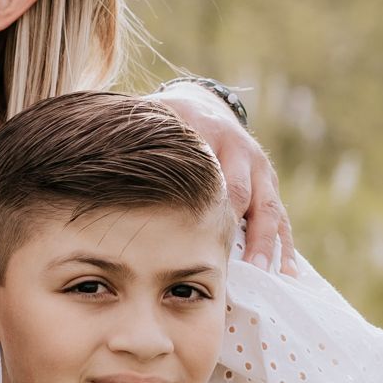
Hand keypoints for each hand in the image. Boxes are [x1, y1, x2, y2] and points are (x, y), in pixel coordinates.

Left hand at [150, 85, 294, 271]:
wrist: (204, 106)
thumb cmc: (170, 125)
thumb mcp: (155, 122)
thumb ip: (136, 141)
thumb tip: (96, 159)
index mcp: (210, 134)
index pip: (213, 175)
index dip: (209, 207)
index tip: (200, 240)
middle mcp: (241, 151)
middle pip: (245, 194)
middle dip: (244, 231)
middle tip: (242, 265)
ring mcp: (260, 169)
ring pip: (271, 209)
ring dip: (269, 244)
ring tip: (269, 276)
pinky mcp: (270, 184)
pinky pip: (282, 217)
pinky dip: (285, 245)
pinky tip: (287, 273)